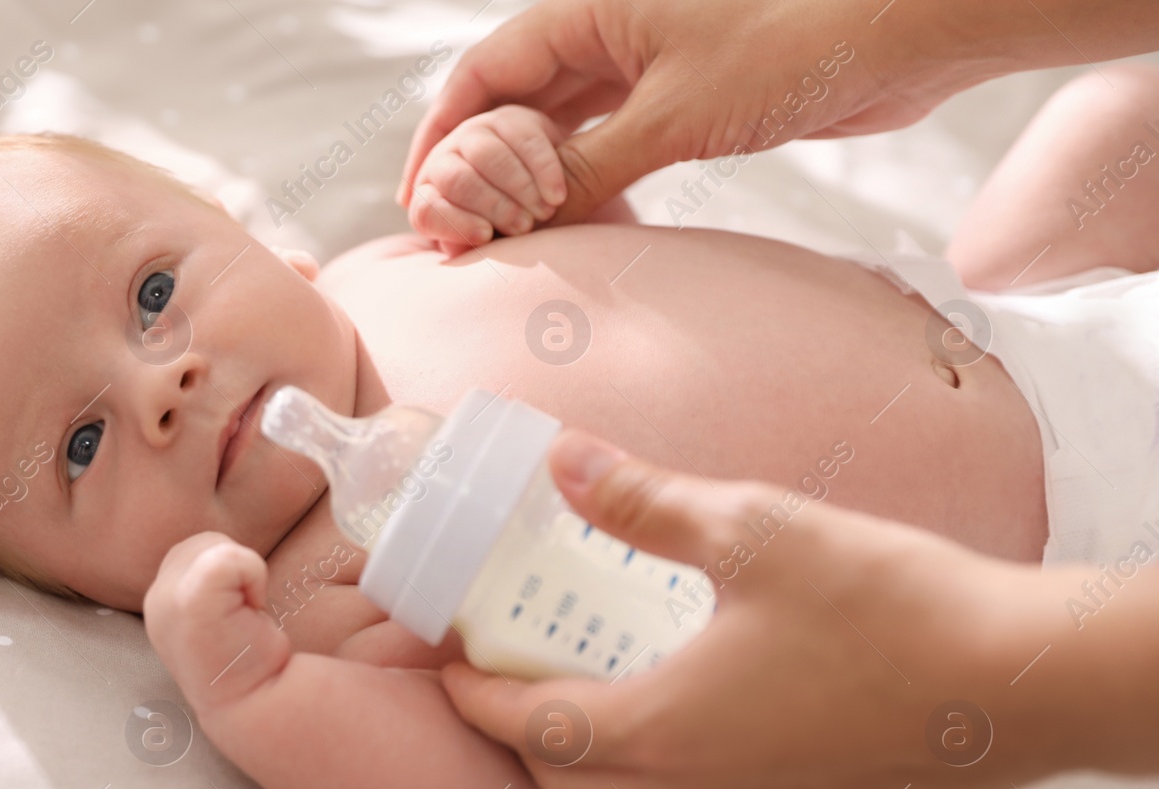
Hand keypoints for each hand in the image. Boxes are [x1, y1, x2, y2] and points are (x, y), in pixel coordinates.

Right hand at [142, 532, 290, 711]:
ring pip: (219, 547)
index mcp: (160, 601)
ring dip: (246, 577)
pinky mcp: (189, 600)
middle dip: (236, 572)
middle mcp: (155, 599)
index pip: (196, 552)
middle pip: (206, 543)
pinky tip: (252, 616)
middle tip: (242, 618)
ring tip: (244, 618)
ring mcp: (166, 599)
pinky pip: (236, 559)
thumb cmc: (248, 659)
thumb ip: (212, 578)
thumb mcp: (219, 609)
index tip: (234, 618)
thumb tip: (226, 557)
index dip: (230, 575)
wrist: (255, 702)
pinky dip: (255, 579)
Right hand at [399, 0, 1158, 224]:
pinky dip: (584, 186)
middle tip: (456, 231)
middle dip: (480, 164)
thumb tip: (532, 215)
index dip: (443, 132)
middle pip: (515, 102)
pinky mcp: (685, 103)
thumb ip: (593, 167)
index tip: (417, 193)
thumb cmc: (793, 43)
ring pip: (562, 128)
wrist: (898, 35)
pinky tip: (568, 225)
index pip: (486, 70)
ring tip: (502, 238)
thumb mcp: (673, 116)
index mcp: (590, 12)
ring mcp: (647, 69)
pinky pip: (610, 147)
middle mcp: (609, 36)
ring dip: (532, 181)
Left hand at [408, 104, 568, 255]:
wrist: (538, 199)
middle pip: (456, 180)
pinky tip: (556, 195)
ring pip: (487, 156)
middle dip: (492, 206)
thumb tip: (452, 247)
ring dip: (519, 188)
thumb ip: (468, 246)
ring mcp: (472, 133)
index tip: (486, 237)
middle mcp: (442, 160)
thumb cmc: (504, 230)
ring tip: (543, 213)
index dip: (455, 224)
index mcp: (429, 196)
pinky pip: (523, 140)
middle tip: (523, 228)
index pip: (426, 211)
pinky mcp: (507, 119)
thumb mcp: (485, 243)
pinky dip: (543, 170)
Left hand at [439, 430, 1129, 788]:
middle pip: (560, 780)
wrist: (1015, 686)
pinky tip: (669, 727)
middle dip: (514, 731)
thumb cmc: (885, 605)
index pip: (523, 726)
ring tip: (575, 694)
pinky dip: (640, 785)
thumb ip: (646, 501)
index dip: (469, 694)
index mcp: (656, 731)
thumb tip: (561, 460)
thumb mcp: (754, 531)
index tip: (445, 659)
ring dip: (576, 762)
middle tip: (505, 668)